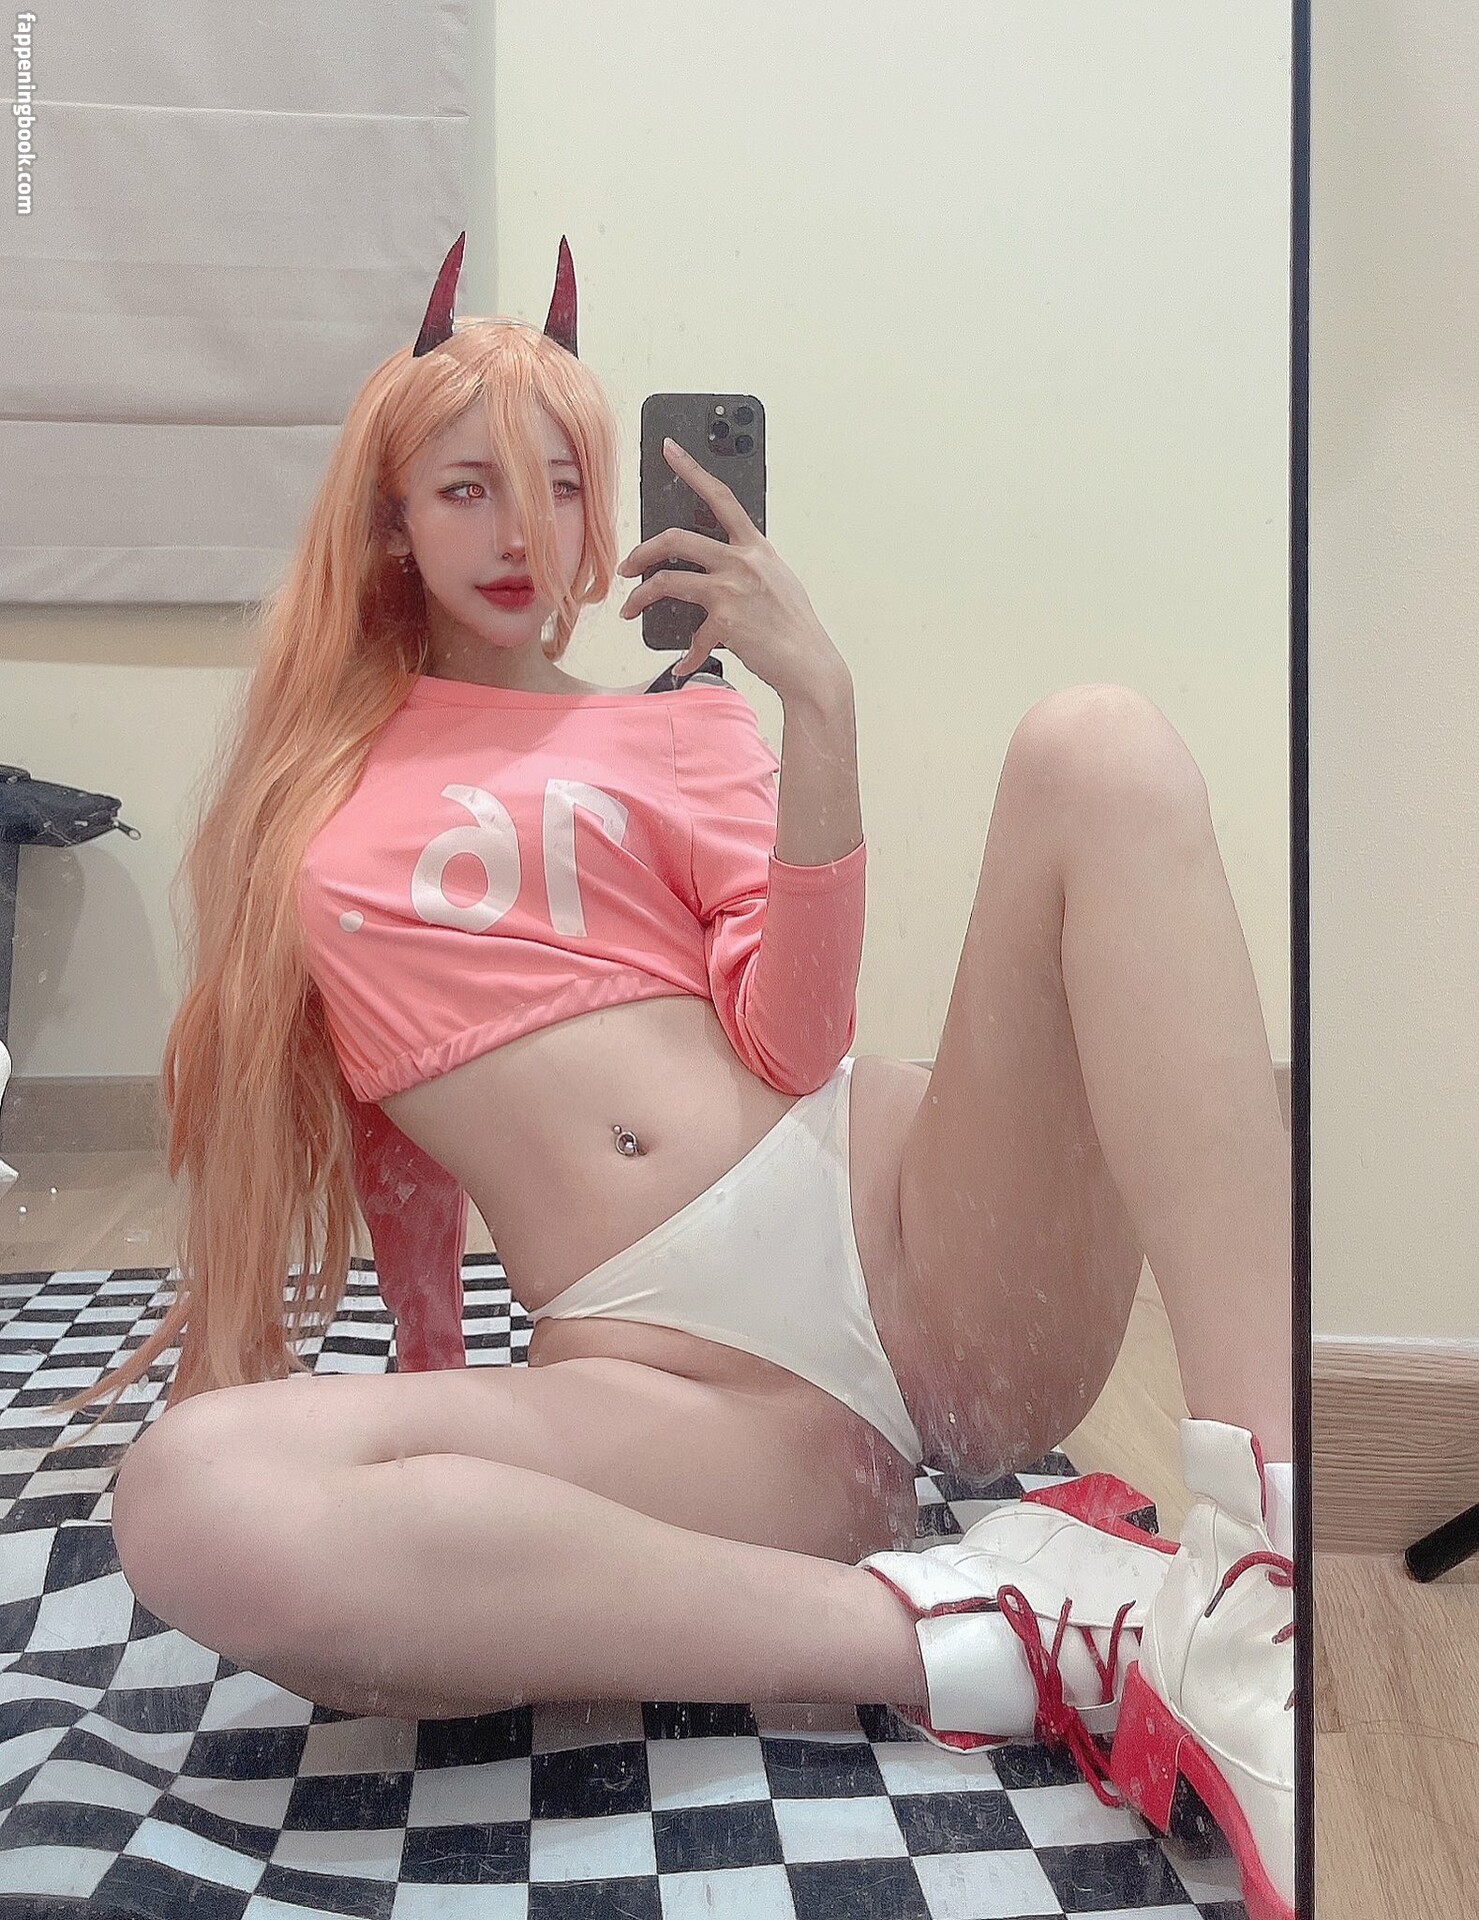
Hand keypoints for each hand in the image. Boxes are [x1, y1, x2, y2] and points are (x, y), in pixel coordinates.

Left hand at [616, 439, 847, 703]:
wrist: (809, 662)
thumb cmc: (793, 624)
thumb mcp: (775, 580)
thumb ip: (746, 565)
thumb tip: (715, 565)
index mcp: (755, 546)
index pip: (720, 496)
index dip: (691, 469)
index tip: (668, 448)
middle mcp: (742, 561)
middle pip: (676, 539)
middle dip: (642, 552)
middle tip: (628, 566)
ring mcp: (732, 590)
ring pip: (668, 581)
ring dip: (640, 596)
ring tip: (630, 607)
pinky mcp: (725, 621)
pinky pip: (690, 637)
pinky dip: (685, 655)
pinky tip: (681, 664)